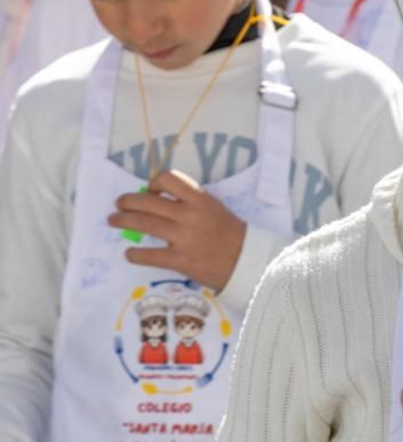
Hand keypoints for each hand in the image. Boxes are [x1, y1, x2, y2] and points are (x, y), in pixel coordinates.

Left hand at [109, 170, 247, 291]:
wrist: (248, 262)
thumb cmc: (232, 236)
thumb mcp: (215, 209)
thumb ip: (192, 203)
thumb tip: (160, 202)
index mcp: (201, 200)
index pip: (168, 179)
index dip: (153, 183)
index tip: (150, 191)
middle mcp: (190, 215)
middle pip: (147, 201)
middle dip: (127, 202)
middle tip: (119, 205)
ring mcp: (184, 238)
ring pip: (143, 224)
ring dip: (123, 221)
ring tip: (114, 221)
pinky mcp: (180, 260)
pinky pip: (148, 255)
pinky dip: (134, 254)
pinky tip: (130, 254)